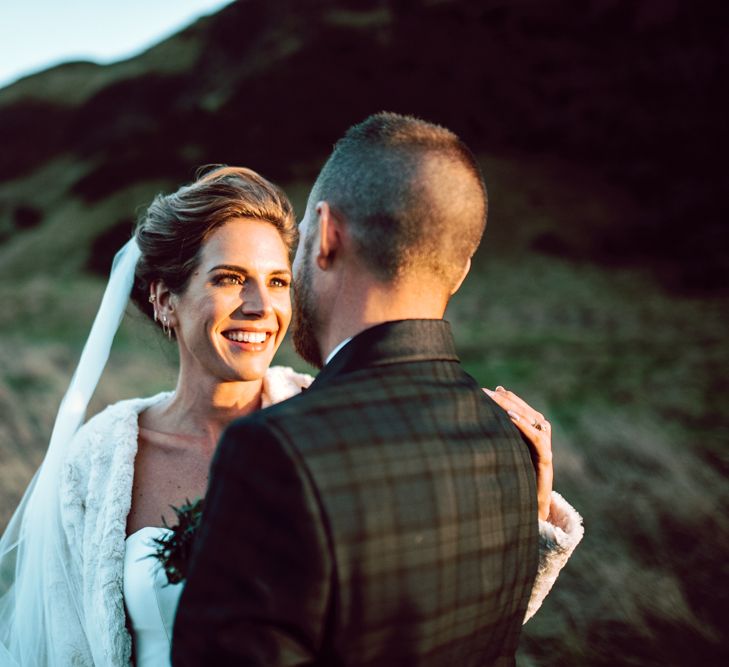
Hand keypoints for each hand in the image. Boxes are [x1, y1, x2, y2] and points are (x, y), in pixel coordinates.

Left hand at [483, 386, 552, 521]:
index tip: (484, 390)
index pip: (518, 405)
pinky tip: (511, 417)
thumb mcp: (503, 452)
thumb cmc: (513, 477)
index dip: (503, 396)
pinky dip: (525, 426)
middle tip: (485, 392)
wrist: (530, 505)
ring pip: (532, 419)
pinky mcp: (546, 458)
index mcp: (530, 430)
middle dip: (504, 399)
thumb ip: (496, 435)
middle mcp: (540, 434)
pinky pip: (537, 438)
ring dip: (513, 407)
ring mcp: (544, 445)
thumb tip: (478, 419)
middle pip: (524, 409)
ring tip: (497, 398)